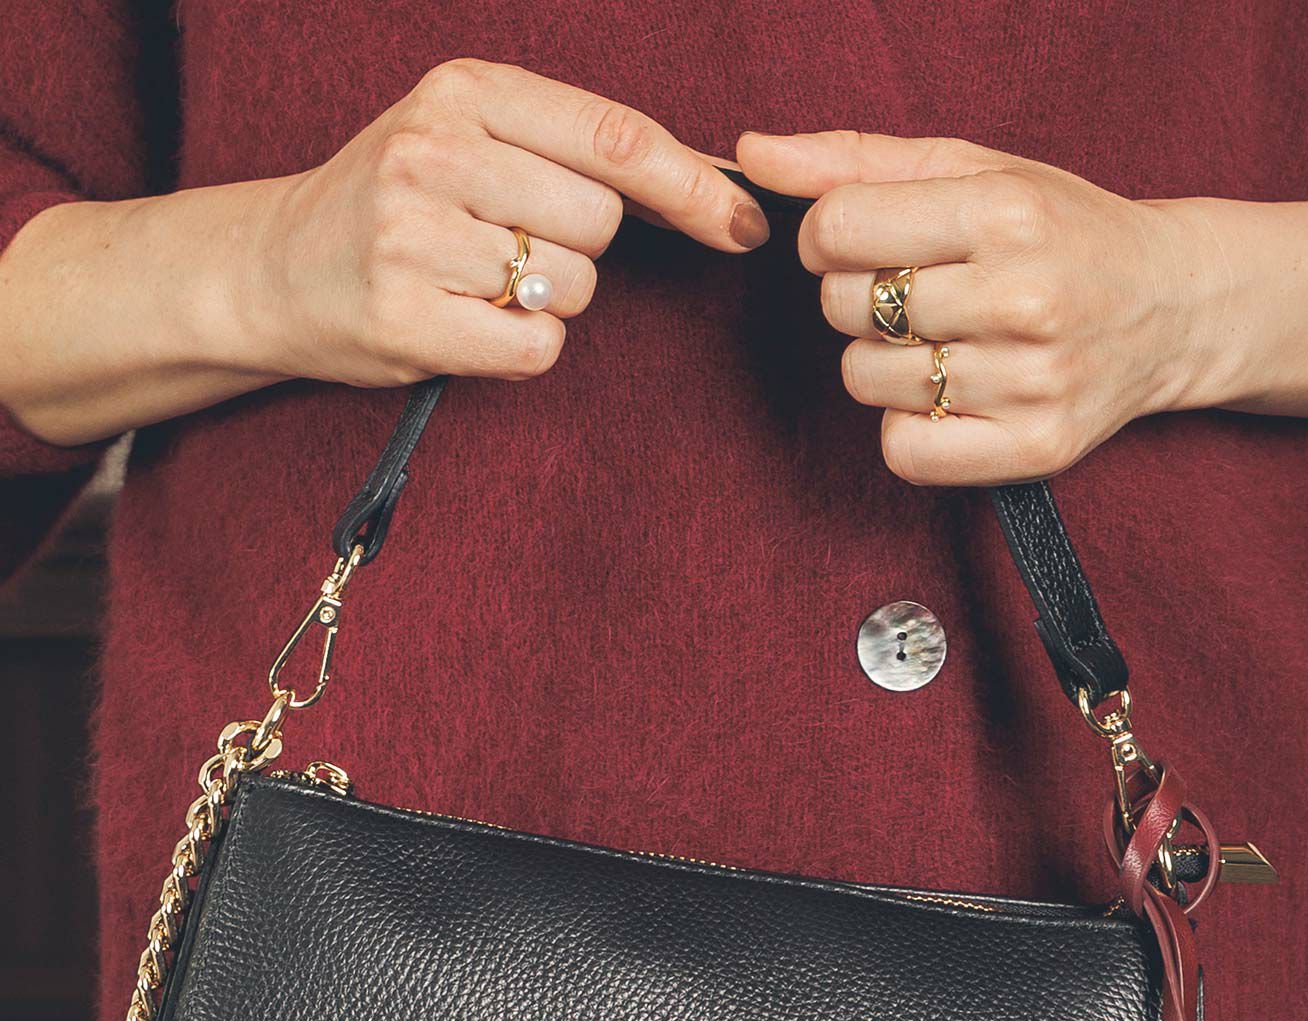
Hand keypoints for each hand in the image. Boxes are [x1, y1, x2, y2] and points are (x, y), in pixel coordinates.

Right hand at [247, 60, 769, 388]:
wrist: (272, 267)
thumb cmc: (396, 202)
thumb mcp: (466, 134)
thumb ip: (567, 146)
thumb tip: (710, 188)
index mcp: (464, 90)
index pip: (614, 138)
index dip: (692, 188)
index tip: (743, 225)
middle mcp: (437, 151)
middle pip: (601, 223)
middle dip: (581, 251)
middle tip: (512, 249)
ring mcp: (415, 234)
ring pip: (572, 289)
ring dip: (550, 303)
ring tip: (478, 284)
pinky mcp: (407, 315)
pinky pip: (535, 348)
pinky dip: (523, 351)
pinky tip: (470, 327)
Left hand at [736, 129, 1215, 484]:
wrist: (1172, 306)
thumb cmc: (1060, 231)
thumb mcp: (974, 171)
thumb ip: (857, 162)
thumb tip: (752, 154)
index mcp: (1006, 212)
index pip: (838, 228)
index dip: (828, 236)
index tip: (865, 241)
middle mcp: (1022, 297)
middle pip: (846, 306)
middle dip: (859, 298)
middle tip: (918, 293)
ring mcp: (1030, 381)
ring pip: (865, 380)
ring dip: (883, 364)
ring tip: (943, 342)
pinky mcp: (1034, 448)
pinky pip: (903, 450)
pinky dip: (909, 427)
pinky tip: (948, 396)